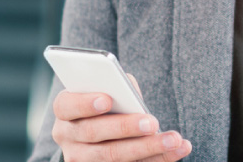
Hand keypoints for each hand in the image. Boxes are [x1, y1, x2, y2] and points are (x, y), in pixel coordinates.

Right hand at [51, 74, 192, 161]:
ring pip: (112, 156)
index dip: (84, 103)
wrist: (108, 132)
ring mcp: (81, 159)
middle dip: (125, 127)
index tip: (107, 99)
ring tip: (174, 139)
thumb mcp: (108, 91)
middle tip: (152, 123)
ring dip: (148, 148)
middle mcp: (67, 137)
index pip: (66, 105)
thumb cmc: (110, 105)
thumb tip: (130, 92)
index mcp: (65, 110)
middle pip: (93, 133)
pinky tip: (178, 150)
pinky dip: (158, 159)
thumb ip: (117, 87)